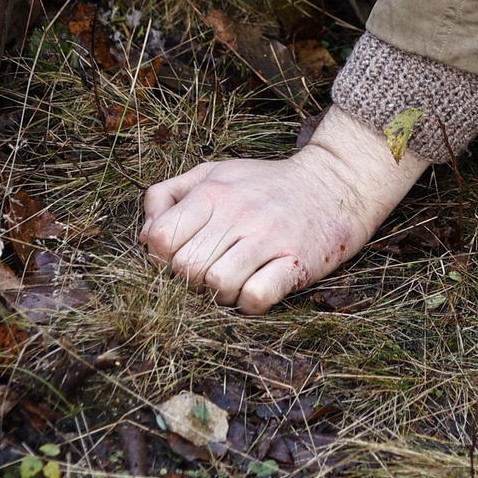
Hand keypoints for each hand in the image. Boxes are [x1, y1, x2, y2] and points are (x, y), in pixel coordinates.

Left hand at [139, 107, 425, 313]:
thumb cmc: (265, 185)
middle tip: (208, 273)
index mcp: (213, 192)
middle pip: (185, 269)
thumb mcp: (214, 173)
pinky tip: (256, 290)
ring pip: (216, 287)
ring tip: (233, 281)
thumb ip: (170, 194)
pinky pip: (256, 298)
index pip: (159, 238)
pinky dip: (250, 304)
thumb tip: (143, 235)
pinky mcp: (296, 262)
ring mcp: (268, 238)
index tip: (179, 258)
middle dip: (189, 281)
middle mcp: (238, 213)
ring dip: (220, 295)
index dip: (161, 257)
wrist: (334, 184)